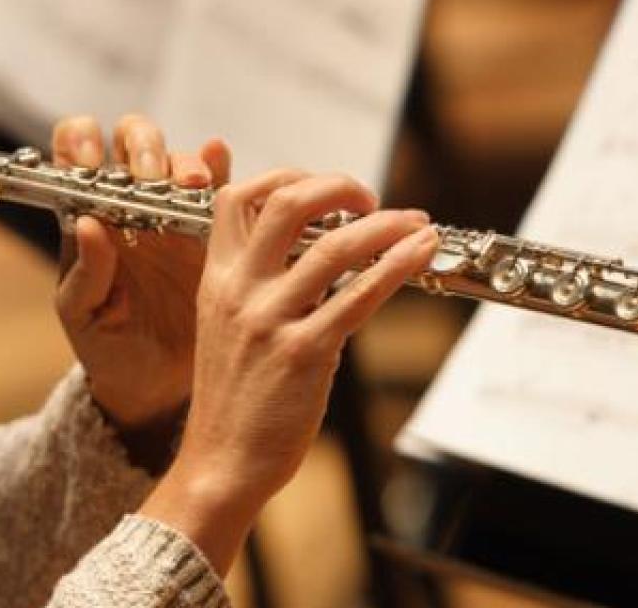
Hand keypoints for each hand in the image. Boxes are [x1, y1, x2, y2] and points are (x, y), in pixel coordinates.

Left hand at [51, 115, 229, 460]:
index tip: (95, 162)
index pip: (77, 152)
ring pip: (180, 159)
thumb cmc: (110, 349)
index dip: (83, 143)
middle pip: (136, 141)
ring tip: (193, 186)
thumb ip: (84, 273)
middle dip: (144, 147)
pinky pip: (224, 188)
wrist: (157, 388)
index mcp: (91, 216)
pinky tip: (221, 165)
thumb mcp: (84, 316)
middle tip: (152, 177)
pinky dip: (223, 168)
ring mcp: (176, 214)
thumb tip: (89, 223)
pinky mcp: (216, 231)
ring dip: (185, 162)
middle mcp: (133, 205)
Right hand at [139, 170, 437, 573]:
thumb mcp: (225, 324)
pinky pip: (357, 296)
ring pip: (333, 246)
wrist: (222, 460)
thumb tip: (305, 244)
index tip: (324, 190)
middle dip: (337, 186)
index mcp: (217, 278)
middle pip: (286, 202)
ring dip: (385, 224)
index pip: (238, 197)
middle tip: (369, 197)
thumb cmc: (233, 397)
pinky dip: (396, 265)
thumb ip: (253, 280)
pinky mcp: (303, 353)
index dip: (286, 177)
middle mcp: (239, 290)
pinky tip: (420, 251)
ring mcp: (269, 320)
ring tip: (415, 222)